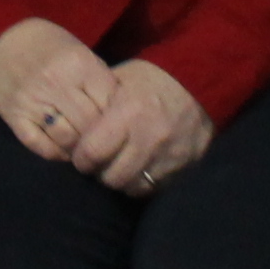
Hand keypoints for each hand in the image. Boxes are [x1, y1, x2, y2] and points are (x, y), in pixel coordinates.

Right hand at [0, 18, 114, 166]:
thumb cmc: (48, 45)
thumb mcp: (79, 51)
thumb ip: (98, 80)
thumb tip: (122, 114)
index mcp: (78, 64)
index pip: (109, 104)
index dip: (119, 120)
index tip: (121, 127)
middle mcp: (56, 83)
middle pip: (90, 125)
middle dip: (101, 138)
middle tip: (105, 144)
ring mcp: (33, 101)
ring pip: (68, 140)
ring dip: (80, 149)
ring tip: (86, 150)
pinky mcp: (14, 117)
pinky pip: (41, 146)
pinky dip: (56, 154)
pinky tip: (64, 150)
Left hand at [67, 58, 211, 195]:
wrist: (200, 82)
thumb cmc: (151, 80)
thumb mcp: (120, 80)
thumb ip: (96, 105)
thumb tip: (70, 128)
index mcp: (129, 112)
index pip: (92, 152)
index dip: (81, 159)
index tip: (80, 156)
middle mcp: (150, 137)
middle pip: (112, 177)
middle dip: (100, 173)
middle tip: (99, 165)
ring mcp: (171, 155)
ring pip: (134, 188)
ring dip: (122, 181)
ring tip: (119, 167)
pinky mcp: (187, 167)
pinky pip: (157, 189)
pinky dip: (144, 182)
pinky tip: (139, 169)